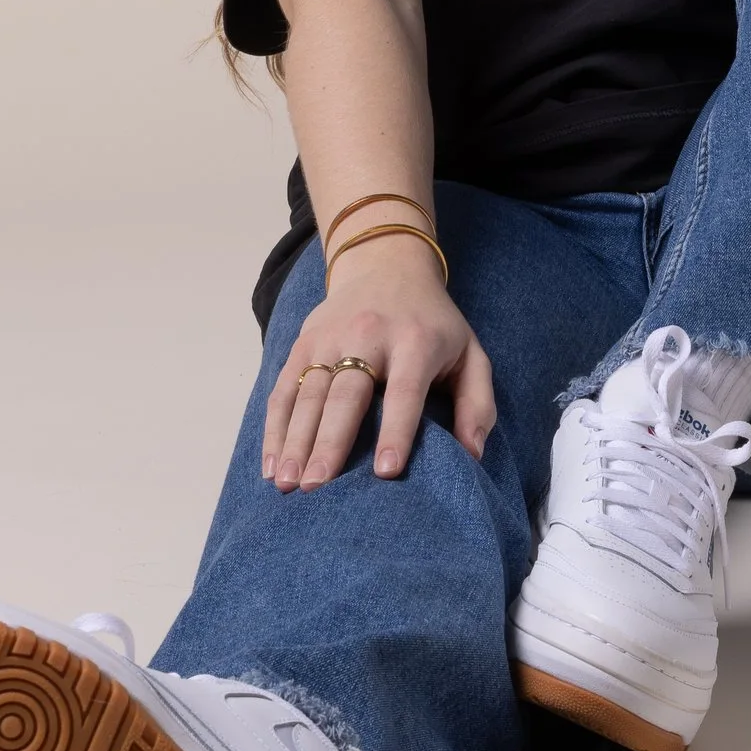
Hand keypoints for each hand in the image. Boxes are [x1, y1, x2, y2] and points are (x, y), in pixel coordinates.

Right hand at [261, 234, 496, 492]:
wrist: (387, 264)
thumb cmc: (433, 323)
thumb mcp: (470, 354)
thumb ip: (478, 404)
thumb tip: (473, 455)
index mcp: (416, 341)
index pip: (404, 390)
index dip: (396, 430)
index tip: (386, 471)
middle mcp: (368, 335)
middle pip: (346, 394)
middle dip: (330, 442)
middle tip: (318, 486)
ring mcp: (330, 337)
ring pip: (309, 393)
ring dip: (295, 440)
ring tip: (289, 484)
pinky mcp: (304, 341)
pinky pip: (285, 388)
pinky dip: (275, 427)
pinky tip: (273, 464)